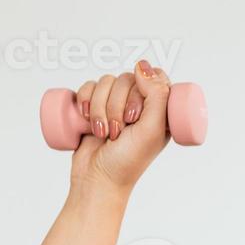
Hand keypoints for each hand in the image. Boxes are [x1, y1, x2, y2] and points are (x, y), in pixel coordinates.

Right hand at [67, 60, 172, 192]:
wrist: (96, 178)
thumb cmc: (128, 160)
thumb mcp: (152, 130)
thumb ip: (157, 96)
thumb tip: (142, 65)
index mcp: (160, 109)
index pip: (155, 77)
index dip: (142, 91)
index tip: (136, 116)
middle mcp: (139, 104)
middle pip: (127, 78)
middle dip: (117, 105)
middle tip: (118, 132)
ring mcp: (115, 104)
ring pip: (106, 81)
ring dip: (100, 107)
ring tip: (103, 132)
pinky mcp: (93, 106)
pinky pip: (88, 86)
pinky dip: (85, 100)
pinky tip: (86, 117)